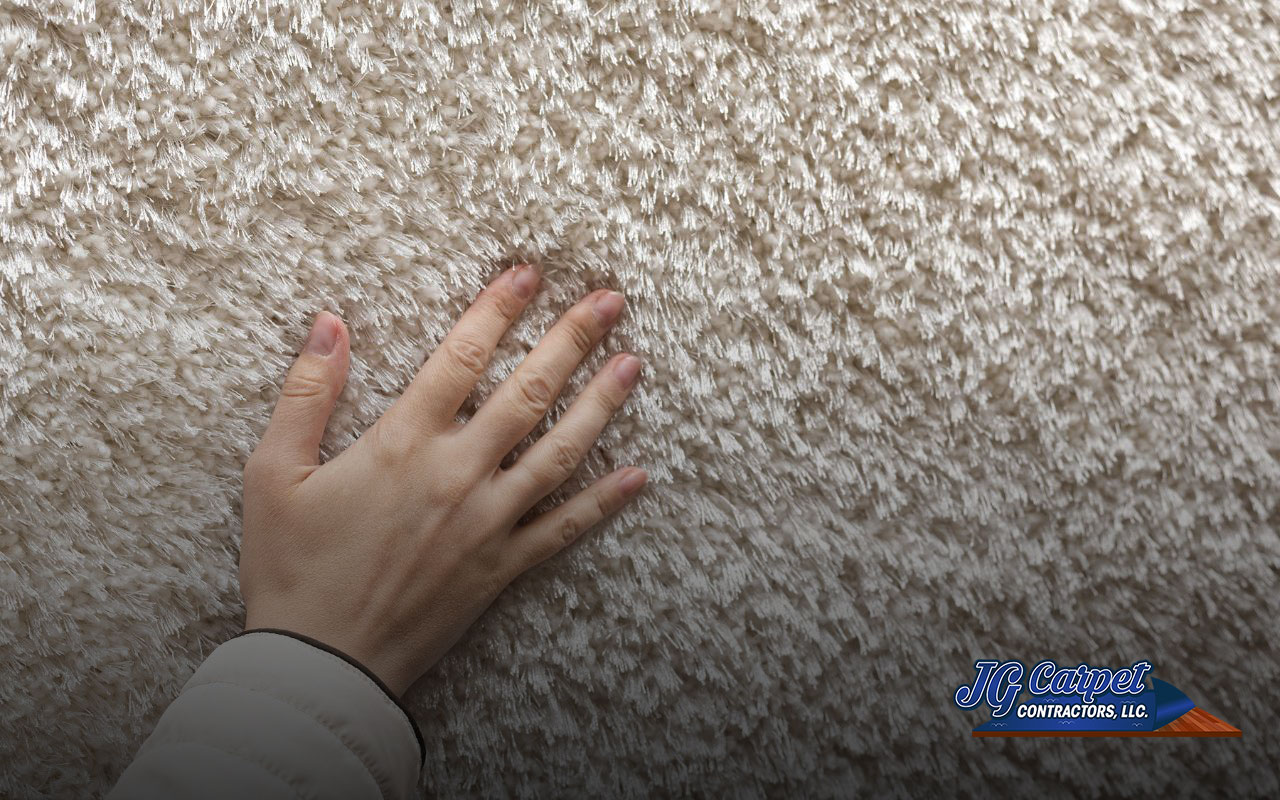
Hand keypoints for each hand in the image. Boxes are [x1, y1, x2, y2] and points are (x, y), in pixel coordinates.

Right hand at [238, 264, 645, 695]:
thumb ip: (306, 395)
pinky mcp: (502, 567)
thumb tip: (328, 325)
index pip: (461, 358)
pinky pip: (564, 528)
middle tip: (609, 301)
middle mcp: (457, 473)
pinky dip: (604, 502)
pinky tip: (638, 476)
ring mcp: (488, 521)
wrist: (321, 663)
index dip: (497, 309)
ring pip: (559, 451)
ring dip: (601, 405)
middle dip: (572, 340)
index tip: (528, 273)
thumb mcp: (272, 475)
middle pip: (528, 393)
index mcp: (402, 443)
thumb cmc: (291, 568)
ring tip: (633, 364)